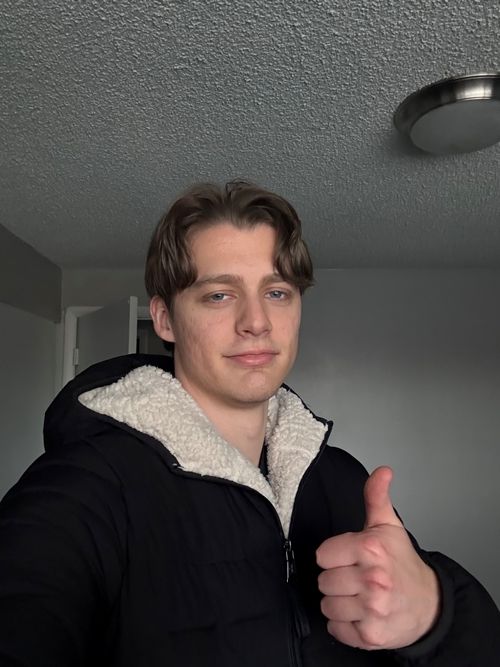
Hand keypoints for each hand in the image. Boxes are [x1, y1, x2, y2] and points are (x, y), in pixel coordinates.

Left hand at [316, 466, 439, 649]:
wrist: (429, 604)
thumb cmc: (403, 564)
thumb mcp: (388, 526)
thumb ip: (376, 497)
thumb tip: (382, 471)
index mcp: (370, 548)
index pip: (322, 555)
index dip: (334, 557)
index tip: (349, 558)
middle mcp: (372, 579)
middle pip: (323, 582)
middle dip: (337, 580)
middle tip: (356, 578)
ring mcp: (372, 609)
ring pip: (327, 606)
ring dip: (340, 603)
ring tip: (359, 597)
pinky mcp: (370, 635)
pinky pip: (336, 629)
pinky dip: (345, 625)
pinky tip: (361, 614)